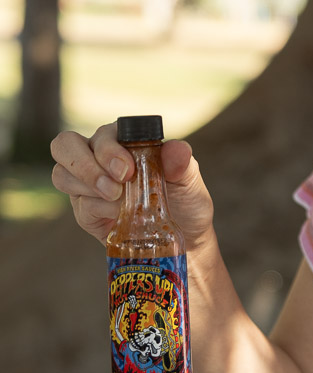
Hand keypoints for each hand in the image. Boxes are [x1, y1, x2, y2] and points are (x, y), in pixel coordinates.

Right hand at [50, 124, 214, 253]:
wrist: (186, 239)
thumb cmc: (185, 202)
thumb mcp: (189, 181)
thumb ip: (181, 163)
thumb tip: (177, 149)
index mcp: (123, 141)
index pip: (102, 133)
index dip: (108, 149)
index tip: (128, 170)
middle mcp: (99, 157)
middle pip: (65, 145)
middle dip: (85, 164)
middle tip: (115, 185)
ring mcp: (88, 184)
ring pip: (63, 175)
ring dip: (88, 186)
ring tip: (119, 201)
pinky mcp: (87, 212)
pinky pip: (80, 206)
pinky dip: (99, 209)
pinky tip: (119, 215)